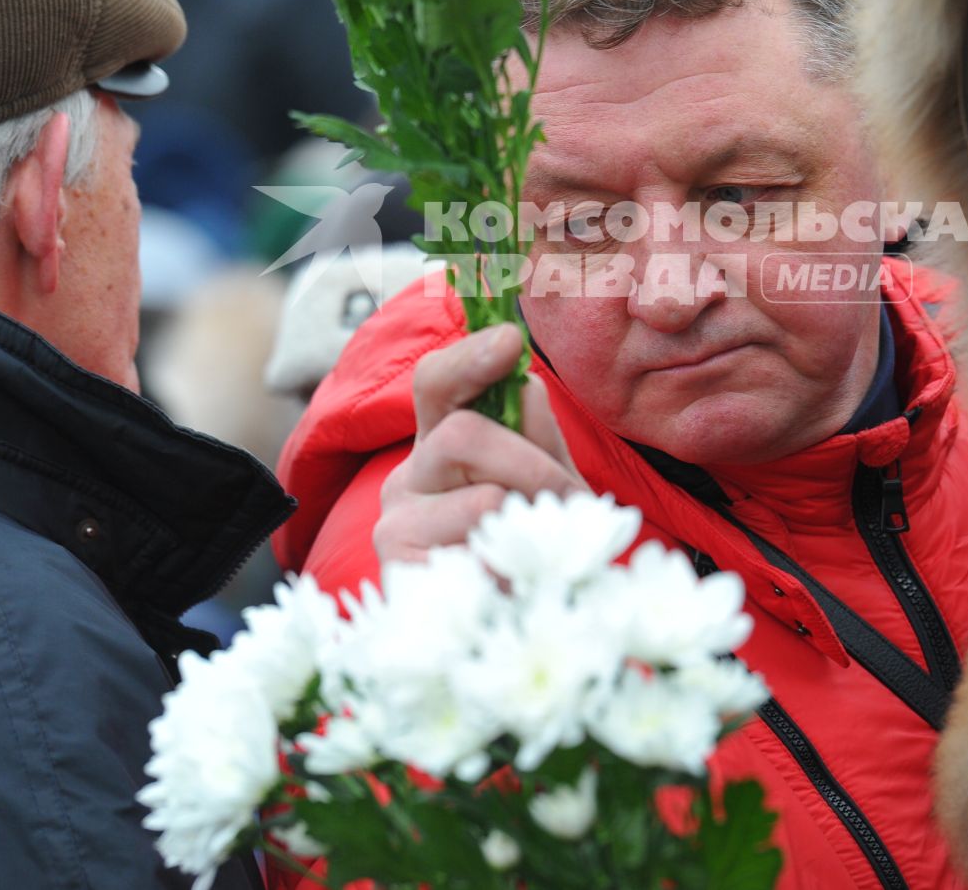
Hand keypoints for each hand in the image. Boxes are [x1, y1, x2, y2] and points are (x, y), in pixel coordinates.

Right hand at [374, 323, 584, 565]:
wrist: (512, 629)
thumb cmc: (529, 543)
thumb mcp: (547, 484)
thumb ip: (538, 436)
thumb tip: (525, 388)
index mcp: (442, 439)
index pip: (437, 382)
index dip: (468, 357)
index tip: (509, 339)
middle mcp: (409, 474)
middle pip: (464, 434)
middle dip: (534, 465)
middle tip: (570, 502)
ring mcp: (397, 525)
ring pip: (482, 499)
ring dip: (532, 524)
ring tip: (542, 552)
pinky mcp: (401, 575)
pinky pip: (479, 559)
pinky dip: (513, 571)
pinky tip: (509, 585)